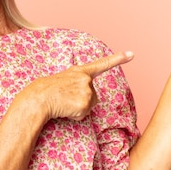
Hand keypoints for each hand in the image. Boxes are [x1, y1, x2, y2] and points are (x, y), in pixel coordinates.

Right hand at [19, 52, 133, 121]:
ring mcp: (86, 91)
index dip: (118, 59)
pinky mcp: (84, 104)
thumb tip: (83, 99)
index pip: (102, 64)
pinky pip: (83, 115)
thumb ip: (77, 83)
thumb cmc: (46, 90)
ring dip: (78, 108)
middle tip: (65, 98)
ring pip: (89, 106)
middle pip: (93, 96)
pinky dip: (75, 115)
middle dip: (82, 100)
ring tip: (64, 103)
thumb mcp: (63, 80)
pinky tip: (65, 109)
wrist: (38, 97)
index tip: (132, 54)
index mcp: (80, 71)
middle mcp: (86, 79)